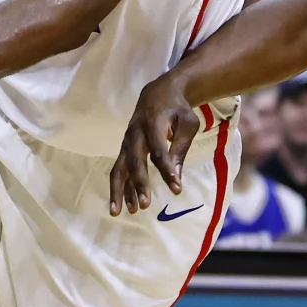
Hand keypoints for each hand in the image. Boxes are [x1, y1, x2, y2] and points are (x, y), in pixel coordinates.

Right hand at [110, 74, 202, 215]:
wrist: (157, 93)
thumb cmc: (177, 109)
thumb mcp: (187, 123)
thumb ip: (180, 147)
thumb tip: (176, 176)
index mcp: (153, 123)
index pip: (159, 150)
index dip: (166, 170)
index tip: (176, 189)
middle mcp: (135, 133)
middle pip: (135, 161)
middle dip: (139, 183)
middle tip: (145, 205)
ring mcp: (127, 142)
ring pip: (120, 168)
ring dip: (121, 191)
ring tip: (124, 212)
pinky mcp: (124, 150)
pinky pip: (119, 170)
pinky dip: (118, 188)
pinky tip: (121, 207)